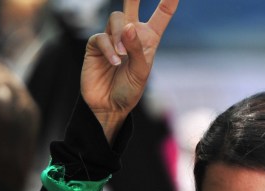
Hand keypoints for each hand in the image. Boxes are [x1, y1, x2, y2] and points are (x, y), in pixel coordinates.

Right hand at [81, 0, 178, 140]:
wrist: (109, 106)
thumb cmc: (129, 90)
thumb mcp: (141, 72)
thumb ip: (137, 49)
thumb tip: (129, 26)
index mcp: (149, 39)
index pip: (161, 15)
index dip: (168, 2)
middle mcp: (131, 34)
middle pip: (133, 4)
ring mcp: (113, 37)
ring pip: (117, 18)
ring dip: (120, 34)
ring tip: (122, 54)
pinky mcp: (96, 44)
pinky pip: (102, 36)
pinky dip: (109, 48)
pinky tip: (114, 61)